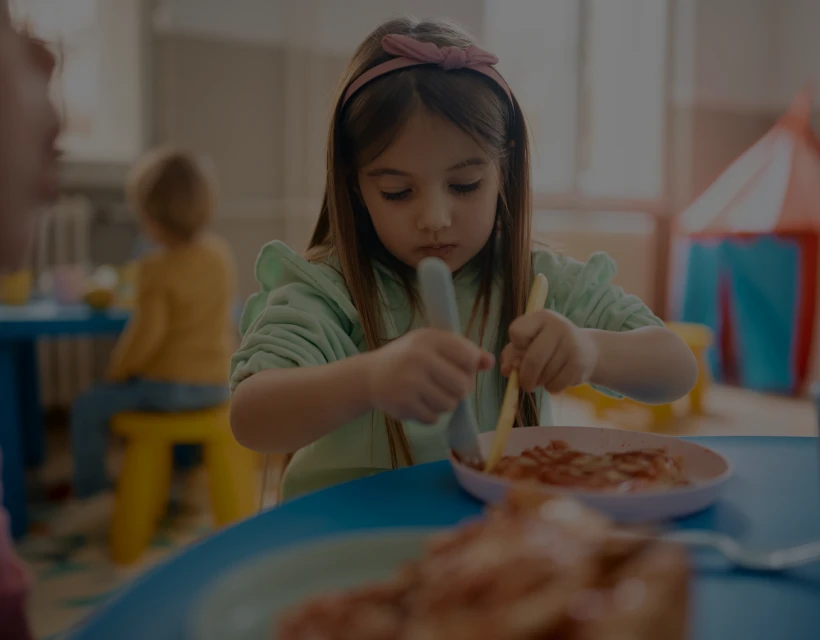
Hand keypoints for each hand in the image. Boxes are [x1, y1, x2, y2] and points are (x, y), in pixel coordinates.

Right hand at [366, 329, 494, 423]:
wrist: (369, 375)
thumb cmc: (408, 357)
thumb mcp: (433, 345)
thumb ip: (463, 351)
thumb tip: (490, 362)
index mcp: (429, 338)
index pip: (469, 356)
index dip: (470, 367)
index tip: (459, 367)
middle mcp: (419, 358)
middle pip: (463, 385)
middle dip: (460, 390)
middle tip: (447, 386)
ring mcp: (410, 382)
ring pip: (450, 404)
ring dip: (445, 403)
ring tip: (430, 393)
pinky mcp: (403, 404)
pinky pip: (434, 418)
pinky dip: (430, 414)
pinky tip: (418, 403)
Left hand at [500, 309, 596, 392]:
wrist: (586, 350)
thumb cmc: (548, 345)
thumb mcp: (528, 342)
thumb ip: (511, 354)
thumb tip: (507, 371)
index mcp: (541, 317)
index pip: (517, 331)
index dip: (516, 345)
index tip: (522, 349)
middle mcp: (558, 327)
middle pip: (533, 359)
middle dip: (525, 377)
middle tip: (526, 384)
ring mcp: (571, 345)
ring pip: (545, 375)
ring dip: (539, 382)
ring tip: (544, 376)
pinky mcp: (579, 364)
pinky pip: (556, 384)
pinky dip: (551, 388)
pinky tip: (556, 379)